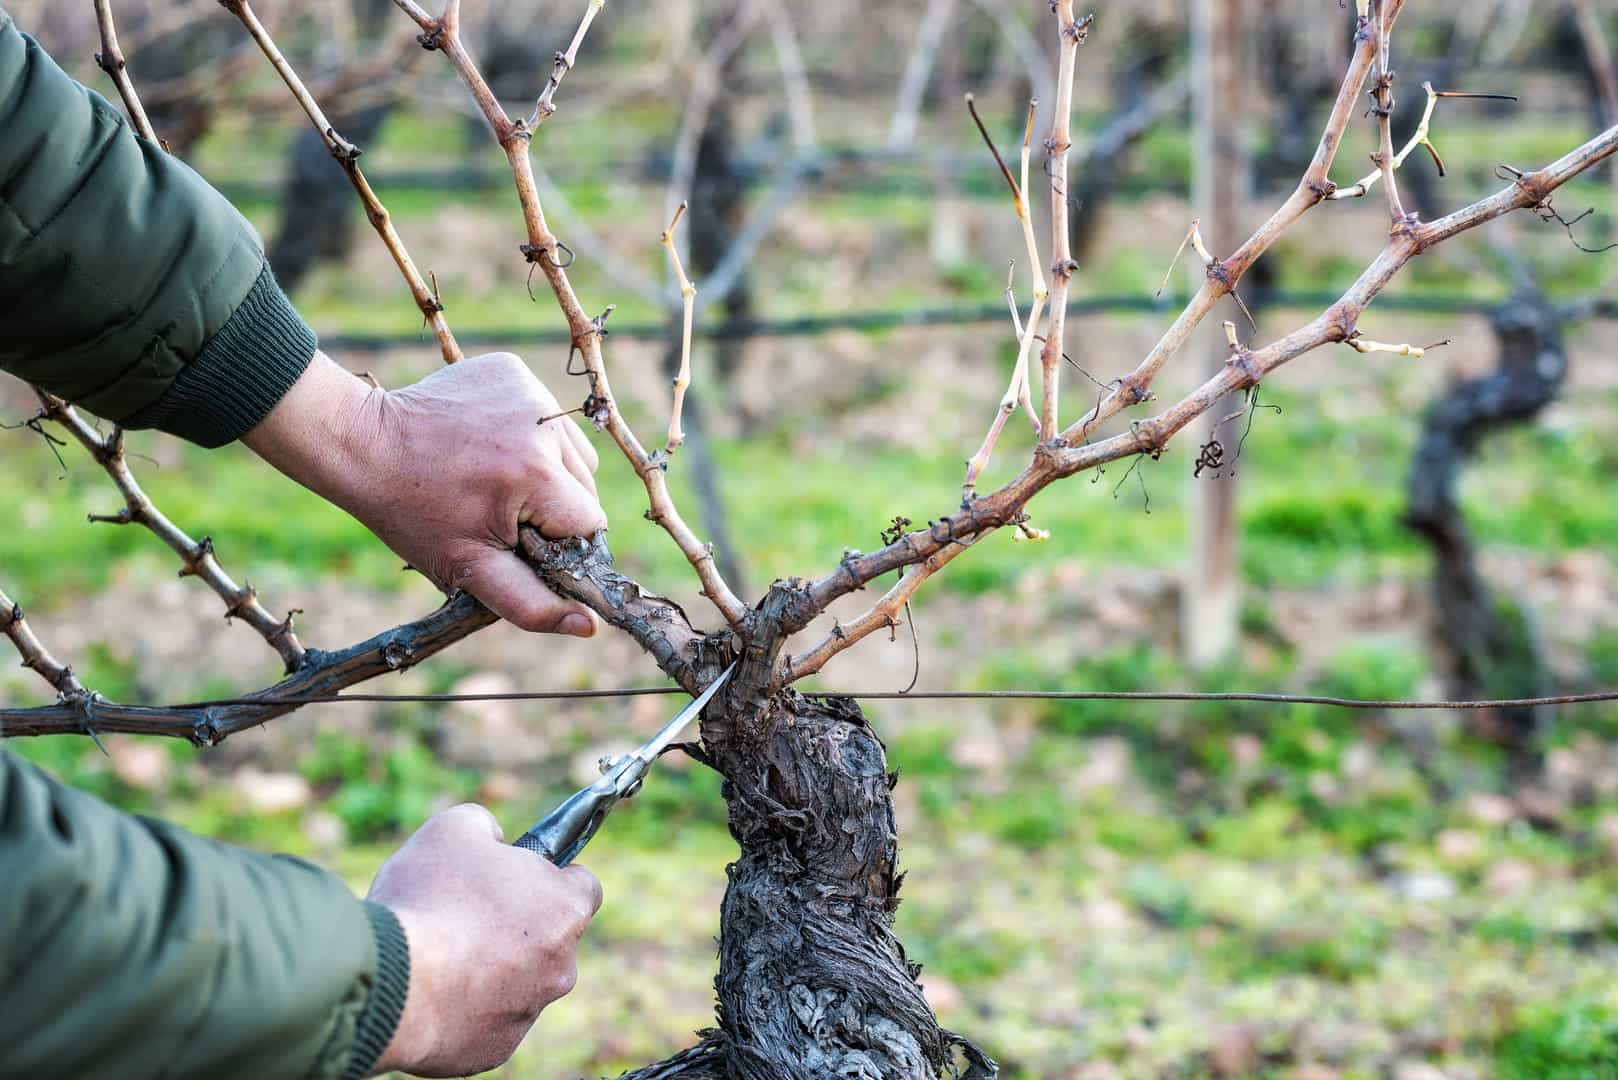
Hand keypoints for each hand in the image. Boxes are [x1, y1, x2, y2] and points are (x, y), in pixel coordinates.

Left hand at [243, 350, 605, 634]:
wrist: (362, 445)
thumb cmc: (413, 516)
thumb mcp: (470, 570)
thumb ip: (531, 604)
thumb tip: (588, 626)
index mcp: (536, 475)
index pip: (589, 523)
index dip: (557, 541)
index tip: (516, 539)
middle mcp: (542, 423)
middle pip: (587, 485)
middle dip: (554, 505)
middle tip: (499, 509)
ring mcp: (528, 390)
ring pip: (572, 450)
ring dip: (547, 470)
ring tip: (496, 477)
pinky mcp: (511, 368)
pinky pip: (546, 415)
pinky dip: (528, 433)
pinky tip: (488, 443)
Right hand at [366, 804, 602, 1076]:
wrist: (391, 984)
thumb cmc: (429, 900)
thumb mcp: (455, 828)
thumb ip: (486, 826)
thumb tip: (492, 840)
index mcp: (565, 908)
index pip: (582, 886)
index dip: (550, 877)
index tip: (518, 876)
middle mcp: (561, 965)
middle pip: (549, 938)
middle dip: (516, 926)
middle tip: (465, 914)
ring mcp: (530, 1012)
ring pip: (519, 982)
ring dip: (491, 968)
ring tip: (440, 953)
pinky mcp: (496, 1049)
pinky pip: (487, 1020)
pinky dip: (466, 1007)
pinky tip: (432, 990)